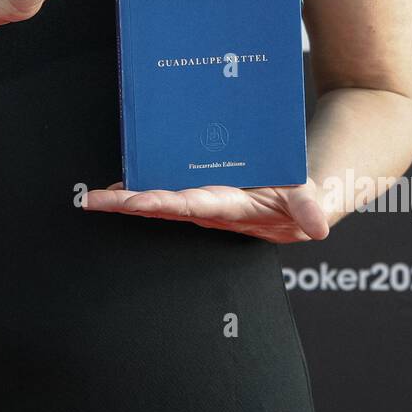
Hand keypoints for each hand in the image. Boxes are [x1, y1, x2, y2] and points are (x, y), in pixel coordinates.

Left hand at [81, 177, 330, 242]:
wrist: (305, 201)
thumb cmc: (306, 199)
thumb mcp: (313, 201)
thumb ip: (311, 211)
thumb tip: (318, 228)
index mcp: (234, 207)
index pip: (191, 205)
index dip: (161, 203)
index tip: (133, 200)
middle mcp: (212, 209)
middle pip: (163, 207)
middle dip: (127, 205)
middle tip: (93, 201)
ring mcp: (205, 204)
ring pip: (160, 201)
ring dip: (128, 200)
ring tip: (95, 196)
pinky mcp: (205, 195)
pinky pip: (169, 192)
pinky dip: (145, 187)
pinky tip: (123, 183)